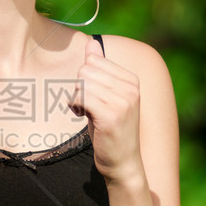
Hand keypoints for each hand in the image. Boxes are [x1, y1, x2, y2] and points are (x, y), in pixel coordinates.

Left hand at [70, 37, 143, 183]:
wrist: (122, 162)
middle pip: (85, 70)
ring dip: (76, 99)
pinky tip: (81, 116)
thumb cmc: (110, 129)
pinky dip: (74, 106)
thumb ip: (99, 69)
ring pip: (81, 83)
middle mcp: (130, 88)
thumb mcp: (106, 95)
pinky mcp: (111, 116)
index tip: (92, 96)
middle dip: (79, 88)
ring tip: (85, 112)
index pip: (94, 60)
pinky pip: (80, 97)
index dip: (85, 78)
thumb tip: (92, 43)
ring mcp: (123, 102)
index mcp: (131, 80)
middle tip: (86, 106)